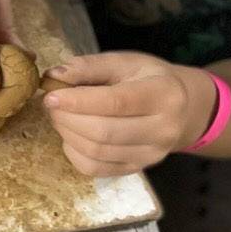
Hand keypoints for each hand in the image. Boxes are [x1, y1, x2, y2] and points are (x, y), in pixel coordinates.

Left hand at [42, 53, 216, 176]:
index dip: (78, 101)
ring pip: (96, 152)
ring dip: (67, 134)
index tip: (51, 96)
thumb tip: (53, 76)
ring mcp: (151, 154)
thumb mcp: (124, 63)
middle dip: (67, 118)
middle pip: (103, 131)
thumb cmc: (146, 80)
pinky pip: (94, 168)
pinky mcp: (136, 169)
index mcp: (164, 94)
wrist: (179, 108)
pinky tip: (71, 135)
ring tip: (60, 116)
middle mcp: (164, 129)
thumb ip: (89, 66)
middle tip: (52, 105)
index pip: (116, 102)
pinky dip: (73, 152)